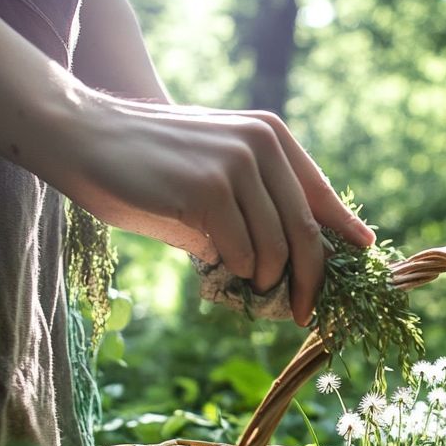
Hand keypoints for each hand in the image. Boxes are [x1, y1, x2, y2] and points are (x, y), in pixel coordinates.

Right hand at [56, 94, 373, 325]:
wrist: (81, 134)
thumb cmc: (148, 165)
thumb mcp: (216, 174)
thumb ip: (256, 206)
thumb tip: (300, 264)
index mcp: (271, 136)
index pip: (320, 194)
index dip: (343, 233)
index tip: (363, 259)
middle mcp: (262, 143)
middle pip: (307, 230)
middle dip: (310, 280)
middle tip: (306, 311)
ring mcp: (236, 164)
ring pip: (276, 248)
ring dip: (265, 280)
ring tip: (249, 286)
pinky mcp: (207, 189)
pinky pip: (241, 253)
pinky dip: (234, 270)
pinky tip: (217, 266)